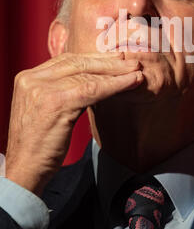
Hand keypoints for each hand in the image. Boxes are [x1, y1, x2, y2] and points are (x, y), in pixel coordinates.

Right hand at [5, 52, 142, 195]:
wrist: (24, 170)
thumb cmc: (39, 144)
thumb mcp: (46, 108)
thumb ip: (62, 90)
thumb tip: (95, 78)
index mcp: (28, 77)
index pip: (66, 60)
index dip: (94, 58)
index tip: (115, 59)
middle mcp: (32, 79)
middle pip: (77, 63)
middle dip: (107, 62)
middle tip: (131, 63)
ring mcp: (42, 89)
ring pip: (87, 75)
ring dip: (116, 73)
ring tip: (136, 73)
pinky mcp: (56, 102)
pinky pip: (92, 90)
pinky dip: (115, 85)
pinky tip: (130, 83)